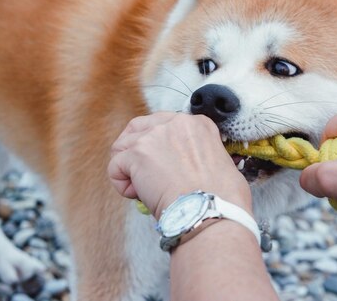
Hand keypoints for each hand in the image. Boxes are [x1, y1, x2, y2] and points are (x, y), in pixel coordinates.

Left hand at [108, 112, 251, 218]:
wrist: (211, 211)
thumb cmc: (222, 198)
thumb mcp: (220, 162)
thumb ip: (201, 154)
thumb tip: (189, 170)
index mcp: (198, 124)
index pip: (164, 124)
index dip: (158, 146)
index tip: (163, 165)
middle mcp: (175, 124)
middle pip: (139, 128)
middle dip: (134, 149)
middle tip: (139, 171)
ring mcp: (154, 137)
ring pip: (122, 147)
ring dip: (127, 168)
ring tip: (142, 189)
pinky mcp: (137, 155)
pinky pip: (114, 167)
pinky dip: (121, 184)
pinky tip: (137, 196)